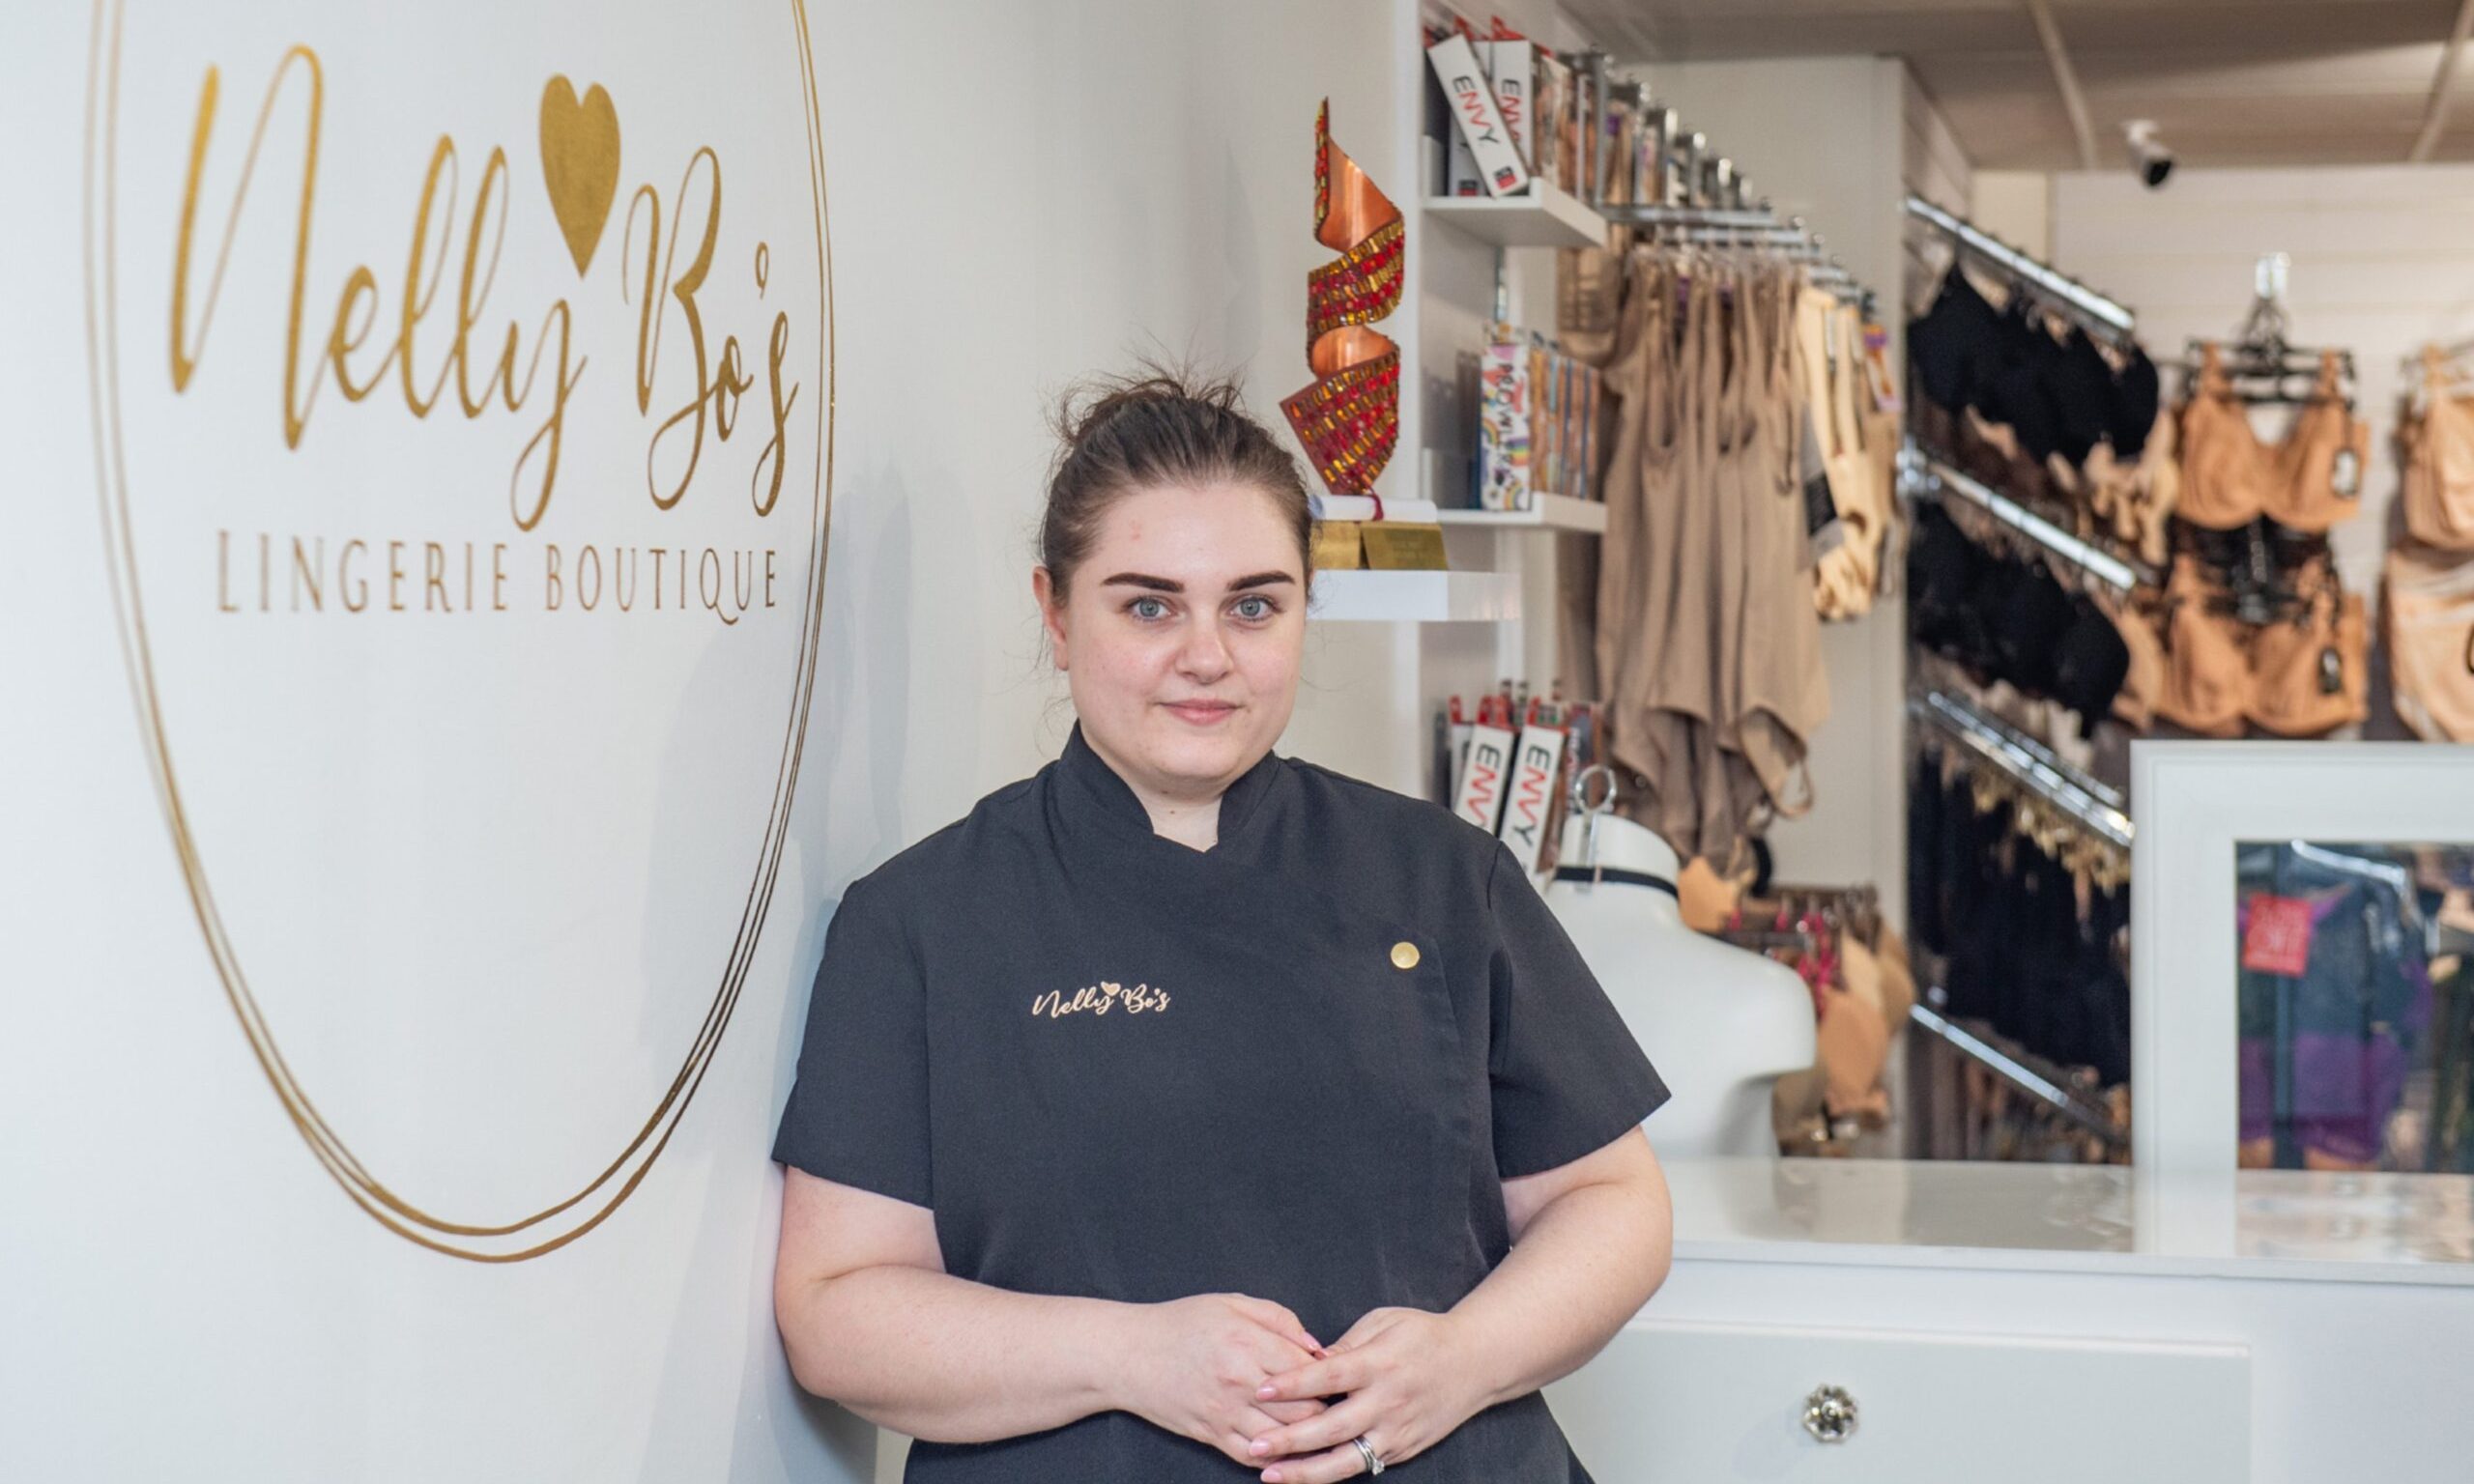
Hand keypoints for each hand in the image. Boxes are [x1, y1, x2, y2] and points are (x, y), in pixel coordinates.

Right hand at [1114, 1293, 1331, 1467]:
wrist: (1128, 1355)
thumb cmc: (1180, 1324)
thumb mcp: (1230, 1304)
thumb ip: (1278, 1318)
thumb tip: (1314, 1345)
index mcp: (1246, 1341)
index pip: (1307, 1366)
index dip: (1327, 1371)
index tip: (1335, 1372)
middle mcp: (1239, 1380)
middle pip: (1304, 1406)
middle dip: (1324, 1405)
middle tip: (1333, 1401)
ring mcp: (1225, 1412)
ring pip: (1285, 1436)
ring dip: (1306, 1433)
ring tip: (1317, 1426)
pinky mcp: (1211, 1434)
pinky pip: (1254, 1455)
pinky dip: (1276, 1455)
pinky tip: (1286, 1446)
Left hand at [1244, 1307, 1489, 1481]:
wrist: (1475, 1363)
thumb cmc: (1423, 1335)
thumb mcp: (1384, 1321)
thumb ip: (1346, 1343)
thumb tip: (1308, 1361)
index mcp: (1380, 1362)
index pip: (1330, 1375)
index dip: (1295, 1384)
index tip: (1262, 1389)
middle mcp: (1388, 1400)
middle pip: (1333, 1426)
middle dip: (1290, 1439)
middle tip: (1255, 1445)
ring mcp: (1396, 1430)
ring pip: (1346, 1460)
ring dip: (1306, 1472)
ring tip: (1270, 1475)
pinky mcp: (1402, 1449)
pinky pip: (1362, 1466)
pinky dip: (1331, 1474)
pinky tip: (1302, 1476)